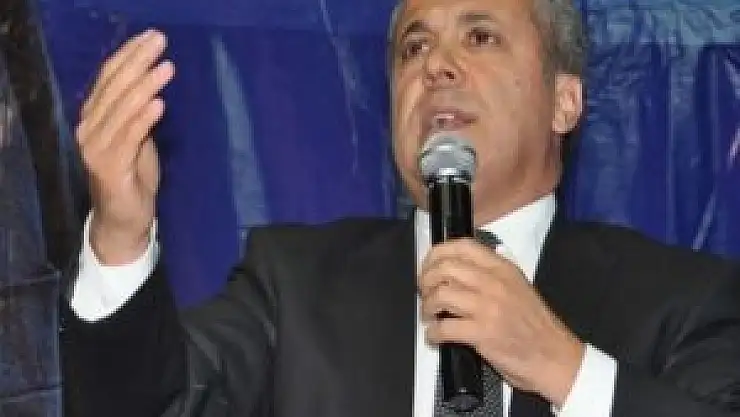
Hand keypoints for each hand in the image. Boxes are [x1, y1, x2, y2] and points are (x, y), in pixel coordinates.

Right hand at [76, 29, 173, 264]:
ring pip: (122, 109)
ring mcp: (97, 148)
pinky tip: (160, 103)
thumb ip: (138, 114)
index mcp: (94, 118)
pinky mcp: (110, 167)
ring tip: (166, 68)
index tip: (151, 37)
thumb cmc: (133, 177)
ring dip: (145, 86)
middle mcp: (90, 129)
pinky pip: (129, 137)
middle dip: (138, 62)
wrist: (123, 221)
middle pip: (114, 87)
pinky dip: (144, 119)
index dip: (129, 55)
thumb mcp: (137, 139)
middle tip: (161, 42)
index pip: (109, 78)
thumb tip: (153, 84)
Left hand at [419, 238, 583, 406]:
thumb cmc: (535, 324)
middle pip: (446, 268)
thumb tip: (464, 264)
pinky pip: (444, 328)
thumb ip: (494, 273)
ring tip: (430, 315)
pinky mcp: (481, 333)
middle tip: (425, 292)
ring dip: (428, 306)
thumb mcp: (519, 286)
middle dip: (426, 280)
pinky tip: (434, 336)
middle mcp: (493, 282)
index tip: (428, 265)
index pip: (462, 246)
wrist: (555, 357)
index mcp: (502, 268)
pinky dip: (432, 333)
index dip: (437, 253)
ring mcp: (487, 307)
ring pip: (441, 294)